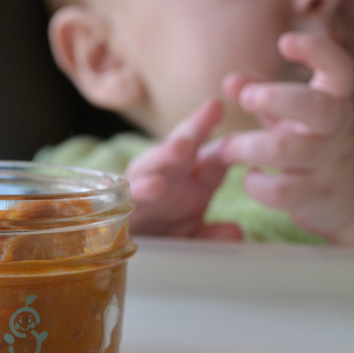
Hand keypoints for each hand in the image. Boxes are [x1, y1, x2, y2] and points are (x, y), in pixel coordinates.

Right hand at [127, 99, 242, 238]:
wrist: (118, 242)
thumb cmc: (161, 232)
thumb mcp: (190, 236)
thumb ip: (211, 235)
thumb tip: (235, 232)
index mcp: (193, 181)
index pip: (214, 155)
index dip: (226, 139)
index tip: (228, 111)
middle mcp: (168, 177)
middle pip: (183, 148)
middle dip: (196, 129)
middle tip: (212, 110)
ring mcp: (142, 186)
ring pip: (154, 164)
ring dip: (167, 154)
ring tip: (182, 146)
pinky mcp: (120, 202)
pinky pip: (133, 194)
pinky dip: (143, 189)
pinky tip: (154, 185)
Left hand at [222, 32, 353, 246]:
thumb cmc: (314, 144)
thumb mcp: (294, 117)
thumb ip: (263, 96)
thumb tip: (230, 81)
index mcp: (335, 102)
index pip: (341, 70)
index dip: (317, 51)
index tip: (285, 41)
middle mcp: (337, 131)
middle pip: (318, 108)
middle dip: (277, 98)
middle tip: (246, 98)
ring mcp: (329, 165)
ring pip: (286, 149)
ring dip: (246, 146)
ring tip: (227, 149)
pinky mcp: (317, 197)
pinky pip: (281, 190)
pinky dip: (256, 183)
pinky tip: (249, 178)